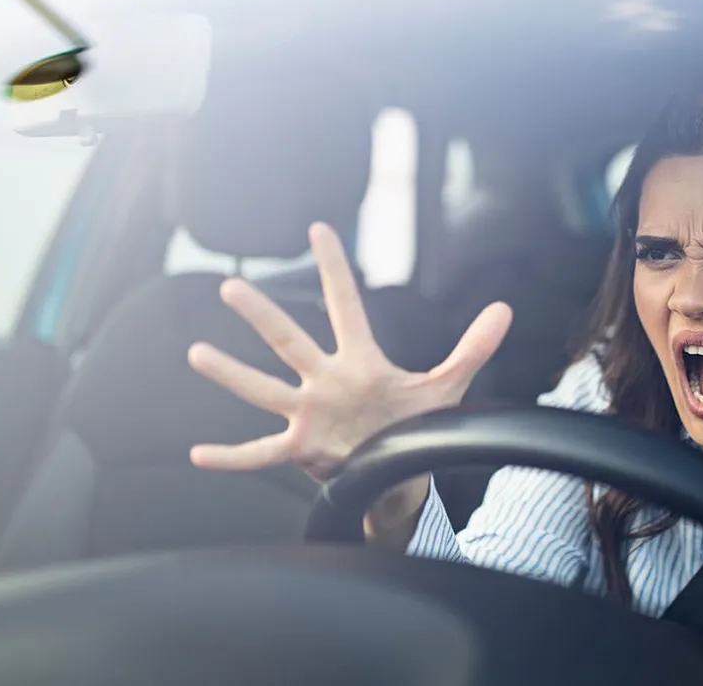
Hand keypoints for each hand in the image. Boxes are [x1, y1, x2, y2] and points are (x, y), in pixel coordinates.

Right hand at [187, 222, 512, 481]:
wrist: (399, 472)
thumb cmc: (414, 423)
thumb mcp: (446, 385)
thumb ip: (473, 347)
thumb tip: (505, 309)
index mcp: (360, 360)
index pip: (346, 305)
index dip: (336, 268)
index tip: (319, 229)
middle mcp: (326, 380)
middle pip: (290, 341)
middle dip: (262, 315)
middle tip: (232, 286)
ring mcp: (310, 414)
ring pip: (264, 389)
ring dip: (232, 373)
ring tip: (197, 352)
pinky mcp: (302, 449)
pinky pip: (259, 454)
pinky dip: (230, 457)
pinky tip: (198, 455)